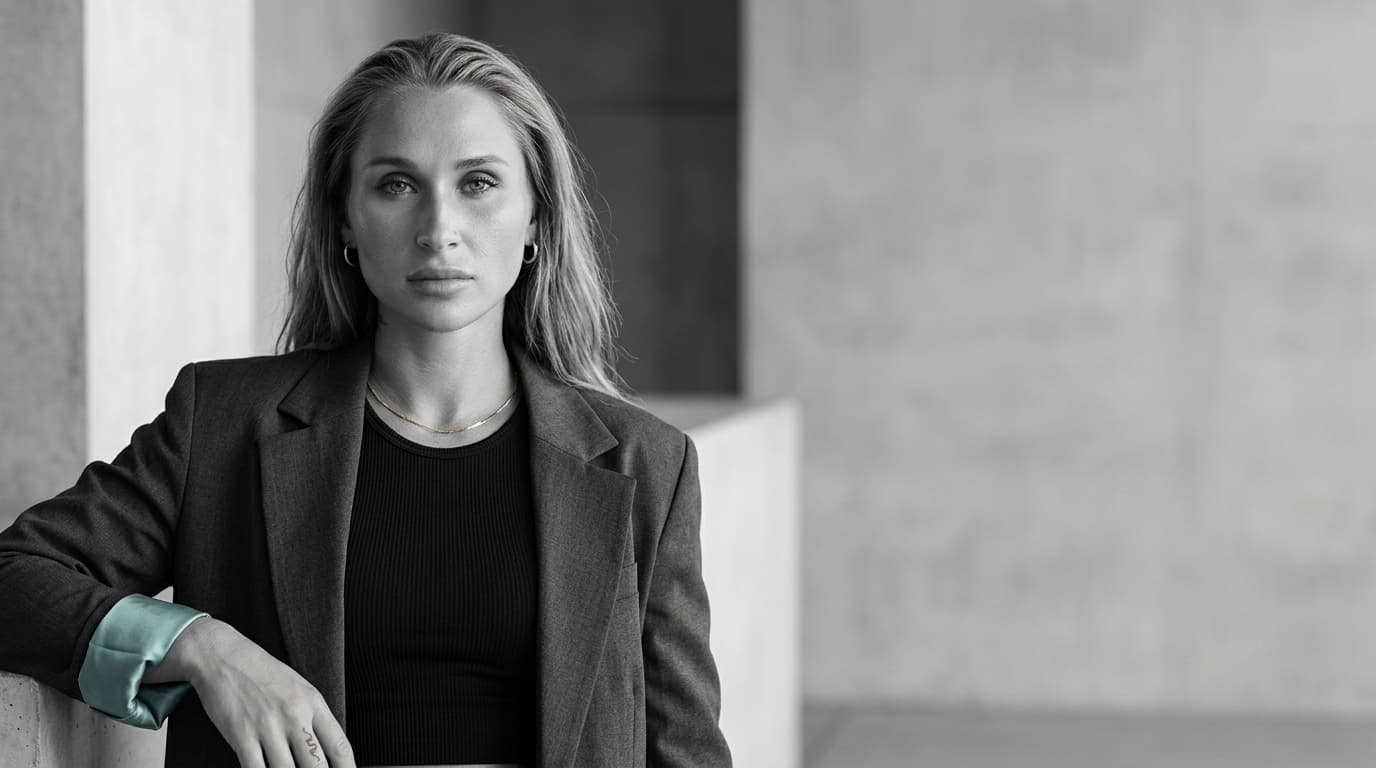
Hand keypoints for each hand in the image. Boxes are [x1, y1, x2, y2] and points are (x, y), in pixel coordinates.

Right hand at [146, 617, 354, 767]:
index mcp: (313, 703)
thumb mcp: (298, 688)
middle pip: (316, 765)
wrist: (223, 656)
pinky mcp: (242, 735)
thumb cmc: (262, 673)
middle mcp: (294, 715)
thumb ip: (313, 717)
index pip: (339, 746)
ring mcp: (268, 726)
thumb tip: (326, 750)